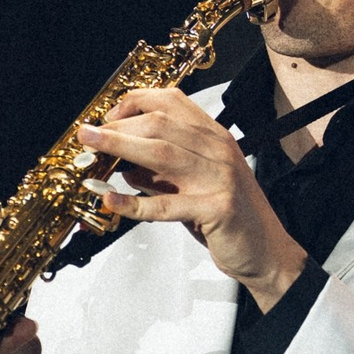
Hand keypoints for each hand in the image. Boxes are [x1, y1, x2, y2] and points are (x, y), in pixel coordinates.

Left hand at [76, 89, 306, 308]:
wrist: (266, 251)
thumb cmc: (226, 217)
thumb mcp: (194, 183)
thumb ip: (162, 170)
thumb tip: (121, 161)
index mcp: (214, 137)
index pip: (173, 102)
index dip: (135, 102)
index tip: (108, 115)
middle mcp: (218, 150)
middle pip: (160, 124)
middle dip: (118, 127)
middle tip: (87, 134)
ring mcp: (219, 178)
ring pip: (161, 154)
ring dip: (120, 149)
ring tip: (91, 149)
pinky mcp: (217, 209)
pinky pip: (167, 204)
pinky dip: (135, 202)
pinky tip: (111, 199)